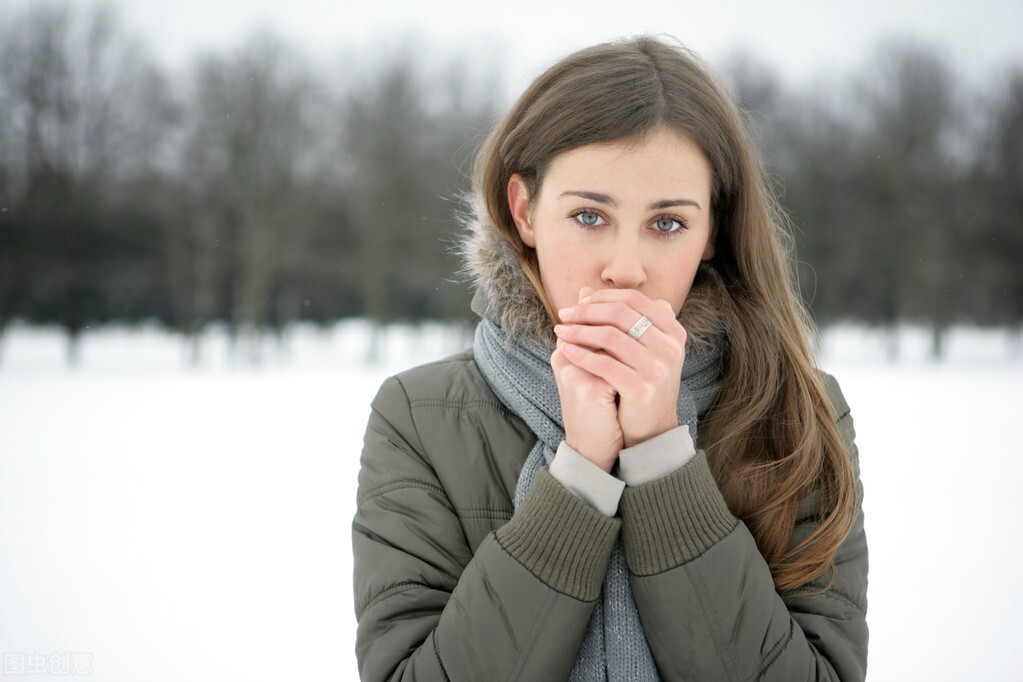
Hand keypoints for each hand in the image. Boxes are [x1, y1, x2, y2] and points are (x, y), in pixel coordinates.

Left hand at [554, 288, 686, 448]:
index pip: (634, 300)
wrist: (651, 429)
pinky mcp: (642, 387)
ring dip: (579, 331)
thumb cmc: (640, 383)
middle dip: (587, 311)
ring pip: (610, 336)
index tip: (579, 302)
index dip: (603, 297)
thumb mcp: (636, 348)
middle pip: (621, 314)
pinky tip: (565, 351)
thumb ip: (616, 320)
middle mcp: (671, 346)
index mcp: (673, 330)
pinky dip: (581, 354)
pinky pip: (604, 364)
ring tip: (560, 331)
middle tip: (563, 314)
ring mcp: (659, 367)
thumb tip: (583, 290)